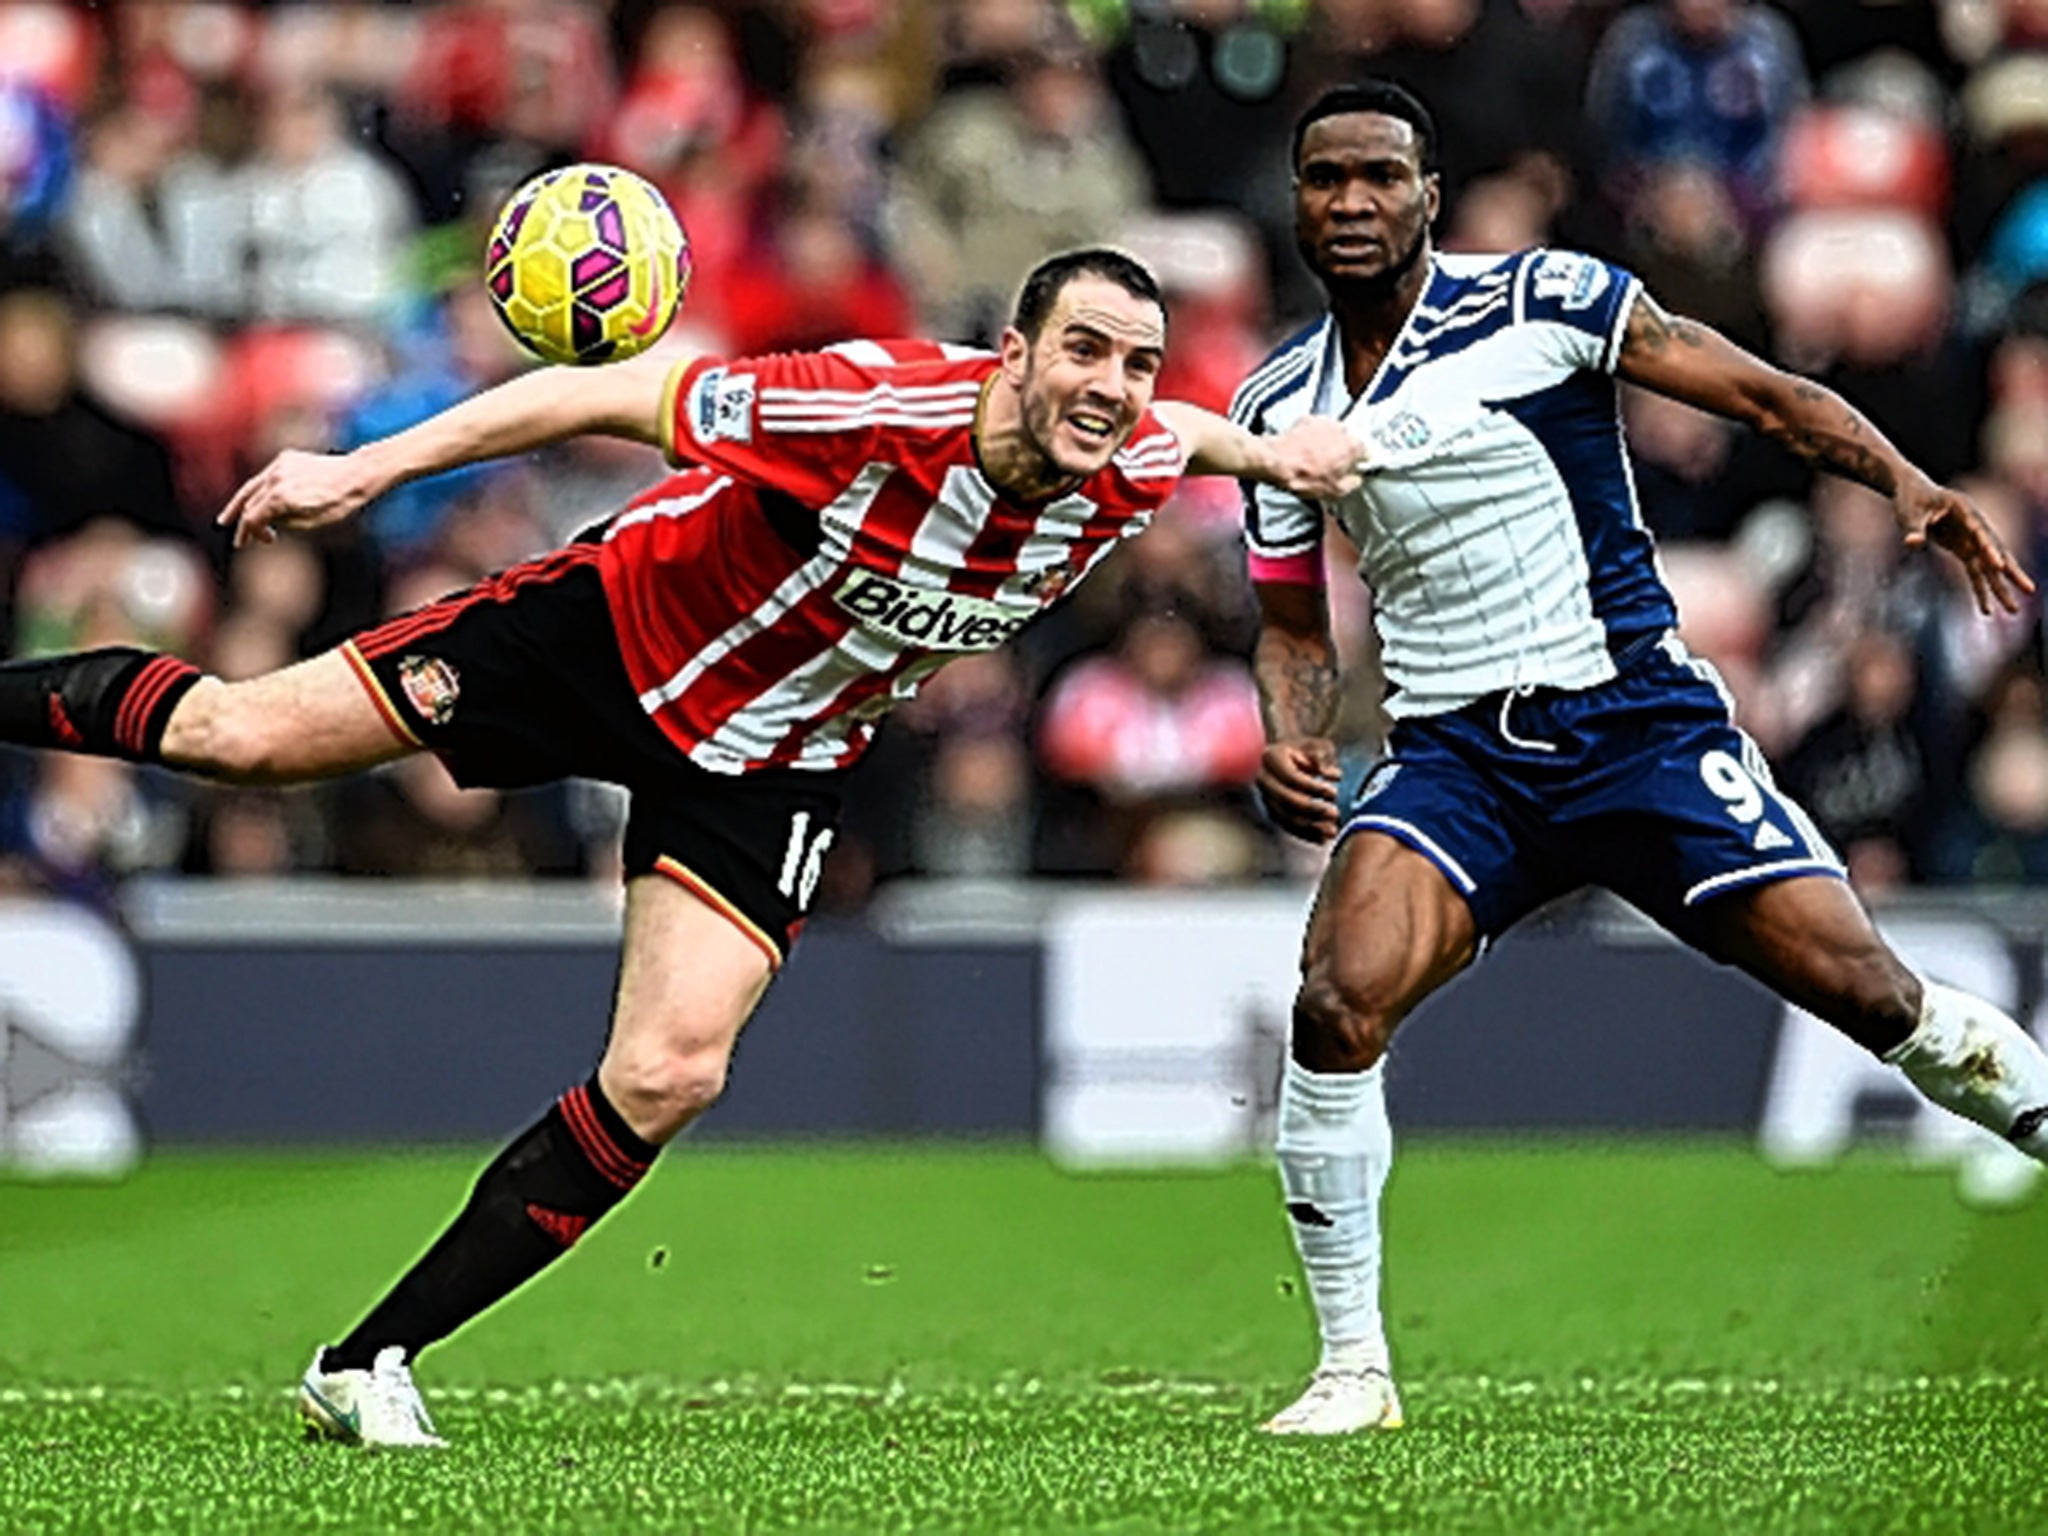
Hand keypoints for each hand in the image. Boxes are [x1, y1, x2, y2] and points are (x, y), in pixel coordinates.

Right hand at [217, 449, 381, 549]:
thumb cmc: (339, 503)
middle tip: (239, 539)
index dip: (251, 534)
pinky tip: (256, 500)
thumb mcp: (310, 523)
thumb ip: (283, 522)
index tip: (258, 542)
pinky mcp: (286, 458)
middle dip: (243, 523)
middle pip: (249, 504)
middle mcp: (275, 479)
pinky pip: (267, 476)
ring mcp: (279, 465)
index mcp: (280, 498)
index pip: (253, 519)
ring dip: (240, 504)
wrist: (357, 474)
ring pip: (252, 487)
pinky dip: (260, 489)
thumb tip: (267, 521)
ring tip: (227, 518)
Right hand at [1258, 736, 1340, 842]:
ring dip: (1310, 826)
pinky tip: (1322, 839)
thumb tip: (1332, 775)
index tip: (1334, 793)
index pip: (1292, 778)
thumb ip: (1323, 757)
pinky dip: (1305, 834)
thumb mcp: (1317, 745)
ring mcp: (1265, 797)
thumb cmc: (1308, 749)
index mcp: (1272, 758)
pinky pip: (1286, 827)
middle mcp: (1263, 778)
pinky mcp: (1271, 812)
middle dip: (1312, 809)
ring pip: (1285, 817)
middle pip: (1286, 800)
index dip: (1313, 788)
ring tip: (1332, 831)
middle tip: (1335, 814)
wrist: (1290, 757)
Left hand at [1268, 417, 1365, 500]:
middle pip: (1349, 440)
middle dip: (1342, 451)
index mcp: (1353, 446)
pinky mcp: (1308, 419)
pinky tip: (1304, 448)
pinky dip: (1313, 436)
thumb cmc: (1305, 477)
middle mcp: (1342, 429)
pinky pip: (1316, 428)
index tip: (1351, 468)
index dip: (1358, 461)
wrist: (1276, 462)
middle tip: (1330, 465)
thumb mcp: (1335, 491)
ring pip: (1333, 432)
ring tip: (1314, 457)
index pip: (1366, 451)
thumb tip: (1356, 479)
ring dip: (1328, 442)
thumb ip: (1352, 483)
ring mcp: (1324, 421)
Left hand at [1896, 478, 2035, 616]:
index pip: (1979, 530)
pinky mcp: (1962, 548)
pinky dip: (1980, 589)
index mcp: (1963, 509)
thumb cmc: (1910, 499)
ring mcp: (1970, 538)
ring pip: (1989, 565)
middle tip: (2029, 590)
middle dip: (2010, 572)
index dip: (1988, 547)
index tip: (1997, 565)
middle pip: (1996, 549)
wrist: (1911, 492)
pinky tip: (1986, 610)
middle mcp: (1973, 524)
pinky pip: (1974, 571)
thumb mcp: (1908, 513)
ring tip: (2013, 610)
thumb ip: (1913, 529)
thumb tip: (1913, 544)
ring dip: (2000, 587)